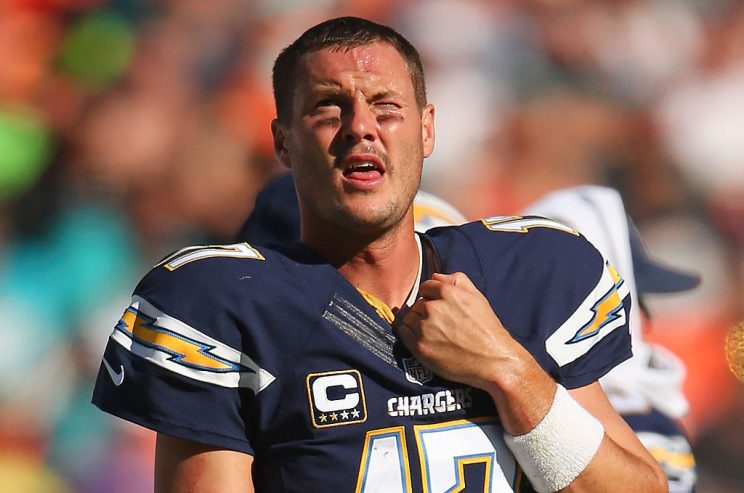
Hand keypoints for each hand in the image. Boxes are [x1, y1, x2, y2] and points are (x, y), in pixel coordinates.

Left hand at [394, 272, 523, 392]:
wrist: (492, 360)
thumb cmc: (487, 328)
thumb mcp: (477, 296)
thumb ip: (456, 280)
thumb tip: (435, 276)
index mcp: (448, 292)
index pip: (426, 287)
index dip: (432, 297)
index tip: (439, 308)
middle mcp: (433, 308)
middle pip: (418, 303)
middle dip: (426, 311)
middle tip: (440, 324)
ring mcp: (425, 327)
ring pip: (409, 317)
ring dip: (417, 323)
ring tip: (433, 334)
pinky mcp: (419, 346)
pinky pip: (403, 333)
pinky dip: (409, 334)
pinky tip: (423, 340)